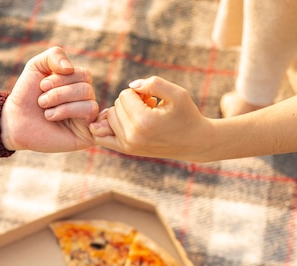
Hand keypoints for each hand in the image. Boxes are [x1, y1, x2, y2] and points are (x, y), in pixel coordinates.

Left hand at [1, 46, 98, 151]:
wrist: (15, 122)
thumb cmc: (26, 96)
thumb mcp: (37, 66)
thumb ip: (55, 55)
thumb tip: (70, 68)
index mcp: (77, 85)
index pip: (83, 75)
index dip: (61, 78)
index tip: (41, 86)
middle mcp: (85, 101)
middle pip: (86, 87)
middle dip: (59, 93)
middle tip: (41, 101)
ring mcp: (87, 118)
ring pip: (88, 100)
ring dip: (61, 102)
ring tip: (45, 112)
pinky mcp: (87, 134)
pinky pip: (91, 114)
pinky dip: (69, 111)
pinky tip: (52, 117)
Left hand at [90, 76, 210, 160]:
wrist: (194, 143)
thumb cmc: (186, 115)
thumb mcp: (177, 93)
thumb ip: (153, 83)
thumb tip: (131, 86)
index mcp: (144, 122)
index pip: (125, 94)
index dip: (140, 92)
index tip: (153, 99)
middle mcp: (133, 136)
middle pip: (116, 105)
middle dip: (131, 102)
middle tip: (150, 107)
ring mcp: (128, 145)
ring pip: (109, 117)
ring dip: (124, 112)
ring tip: (144, 115)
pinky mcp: (126, 150)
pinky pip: (103, 136)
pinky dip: (105, 127)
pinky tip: (123, 122)